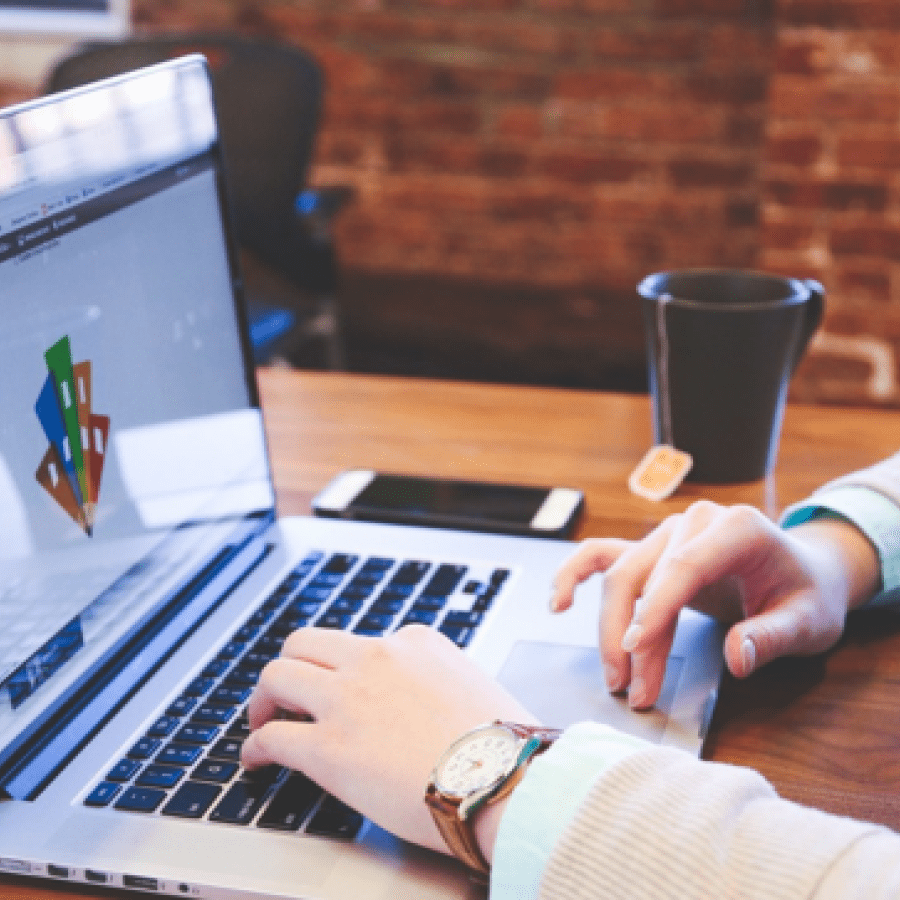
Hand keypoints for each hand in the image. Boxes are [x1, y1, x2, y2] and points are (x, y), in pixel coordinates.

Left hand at [241, 624, 536, 858]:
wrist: (505, 778)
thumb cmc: (503, 743)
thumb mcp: (473, 687)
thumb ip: (439, 683)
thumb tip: (427, 705)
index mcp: (415, 641)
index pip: (361, 644)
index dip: (345, 670)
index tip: (342, 691)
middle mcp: (376, 658)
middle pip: (305, 643)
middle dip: (290, 666)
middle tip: (285, 694)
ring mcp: (348, 699)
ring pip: (278, 675)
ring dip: (263, 699)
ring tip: (261, 720)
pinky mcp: (328, 747)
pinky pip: (272, 737)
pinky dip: (255, 747)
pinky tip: (256, 760)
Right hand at [551, 501, 879, 708]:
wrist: (804, 572)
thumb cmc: (805, 594)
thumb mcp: (808, 621)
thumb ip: (773, 636)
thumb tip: (737, 657)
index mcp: (736, 527)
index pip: (684, 566)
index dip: (656, 608)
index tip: (637, 649)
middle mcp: (694, 522)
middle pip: (643, 575)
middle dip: (632, 636)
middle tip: (634, 690)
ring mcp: (667, 533)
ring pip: (620, 577)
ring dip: (610, 628)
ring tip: (617, 678)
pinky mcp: (651, 550)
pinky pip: (601, 556)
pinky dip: (574, 575)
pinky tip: (559, 603)